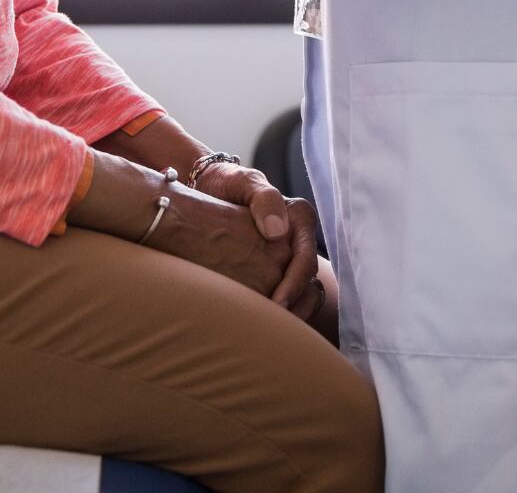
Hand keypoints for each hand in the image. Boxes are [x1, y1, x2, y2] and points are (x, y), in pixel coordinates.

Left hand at [194, 163, 325, 321]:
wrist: (208, 186)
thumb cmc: (225, 182)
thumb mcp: (243, 181)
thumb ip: (264, 199)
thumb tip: (278, 232)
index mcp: (300, 218)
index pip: (305, 263)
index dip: (292, 287)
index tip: (275, 306)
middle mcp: (301, 238)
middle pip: (308, 285)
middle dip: (293, 310)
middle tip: (271, 330)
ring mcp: (291, 256)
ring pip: (303, 297)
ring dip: (290, 318)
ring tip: (268, 334)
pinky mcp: (278, 270)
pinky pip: (289, 298)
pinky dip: (281, 315)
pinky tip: (262, 328)